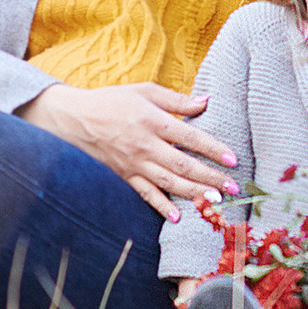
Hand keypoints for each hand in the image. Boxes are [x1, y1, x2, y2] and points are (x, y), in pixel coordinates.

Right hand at [18, 83, 236, 219]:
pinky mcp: (124, 176)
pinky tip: (178, 217)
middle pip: (183, 164)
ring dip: (193, 192)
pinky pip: (145, 194)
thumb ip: (177, 100)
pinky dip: (161, 207)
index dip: (213, 148)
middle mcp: (145, 145)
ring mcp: (134, 164)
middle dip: (210, 176)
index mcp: (152, 120)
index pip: (190, 137)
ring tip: (215, 200)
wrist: (74, 119)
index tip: (232, 159)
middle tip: (233, 187)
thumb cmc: (112, 101)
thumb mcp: (145, 91)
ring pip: (169, 182)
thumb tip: (207, 100)